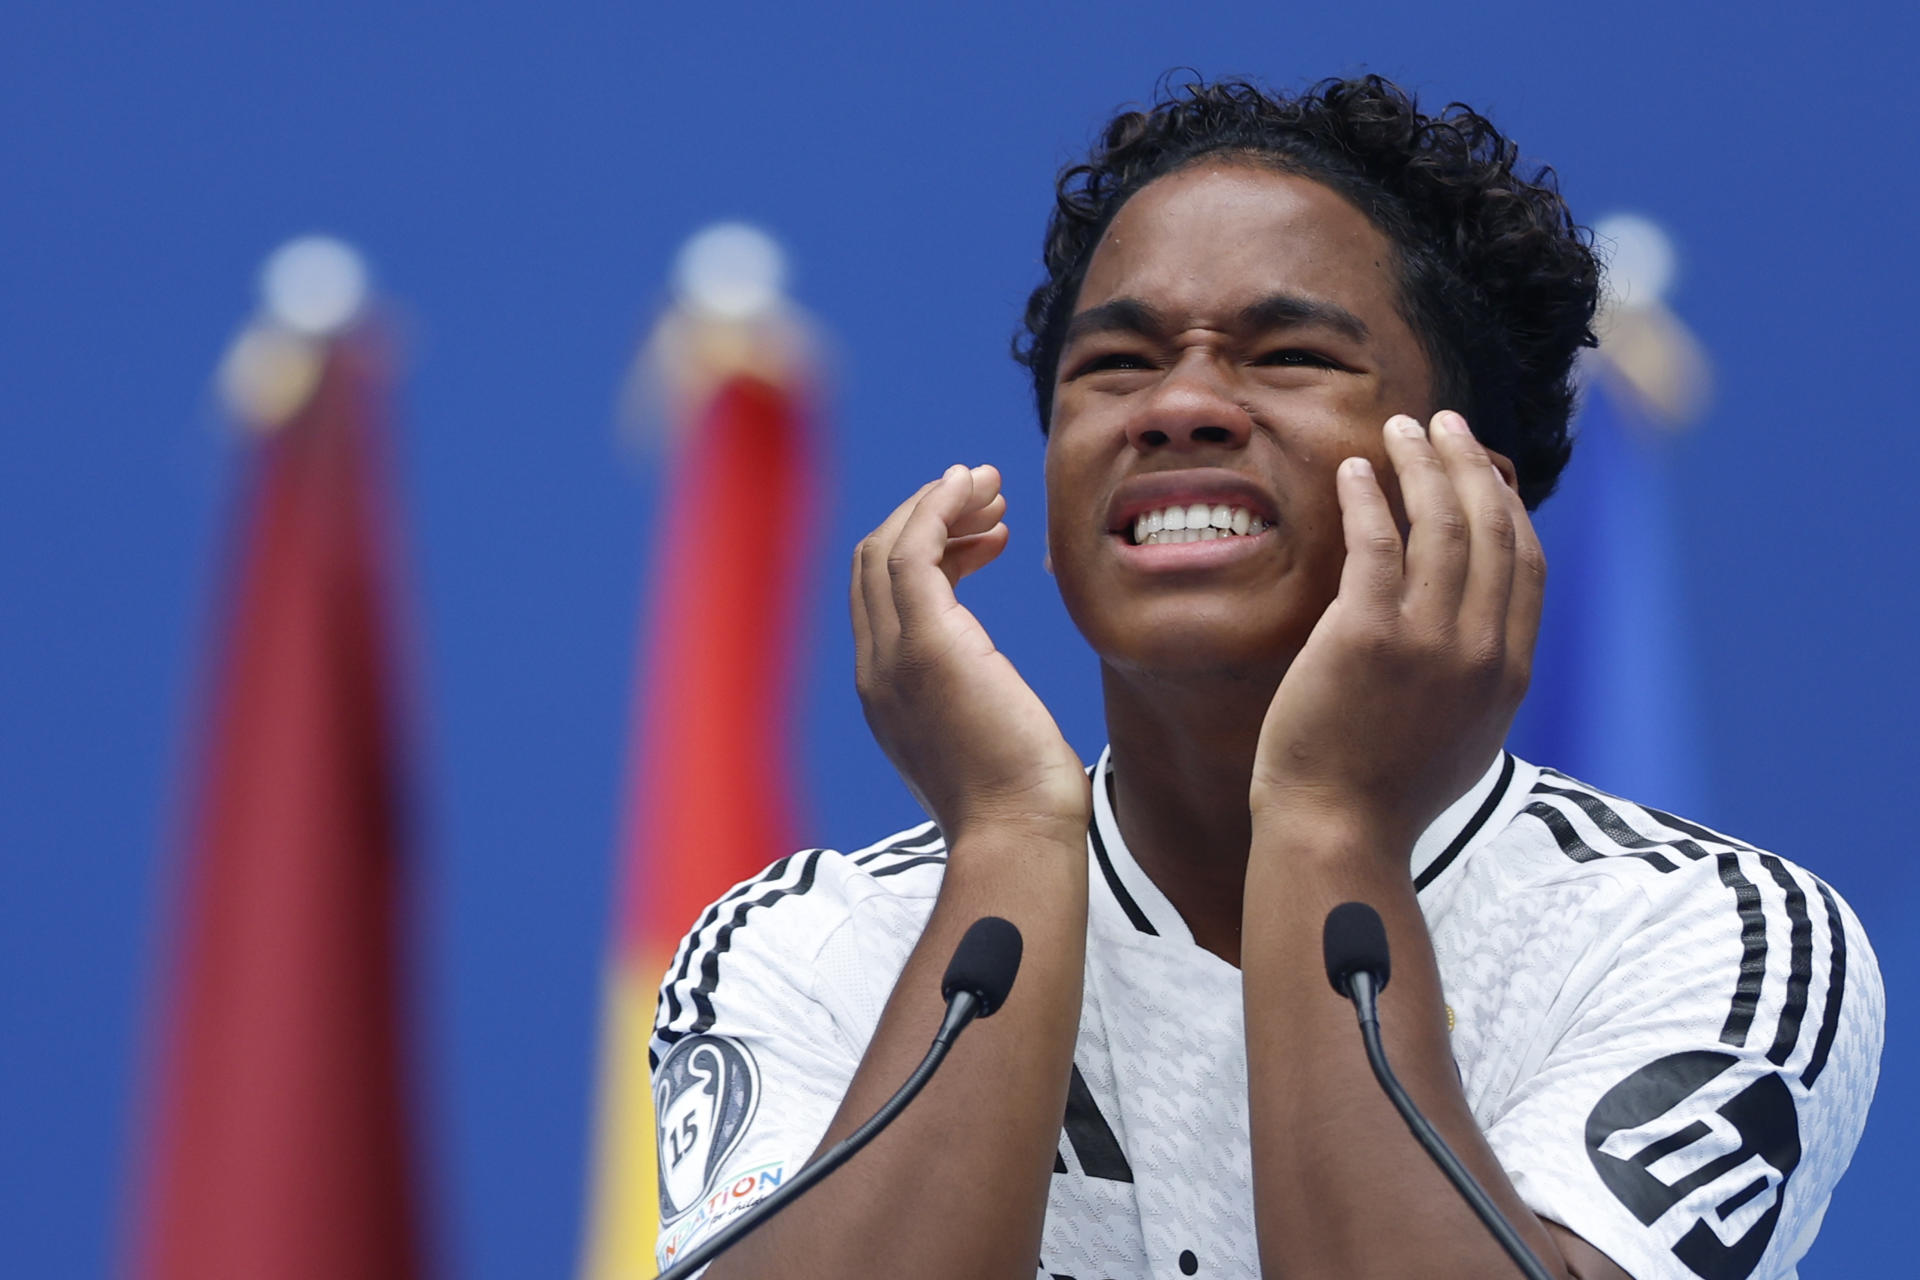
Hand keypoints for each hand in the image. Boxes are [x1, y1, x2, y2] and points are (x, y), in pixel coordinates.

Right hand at [852, 464, 1091, 845]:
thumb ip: (973, 700)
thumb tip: (993, 683)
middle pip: (873, 563)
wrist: (1019, 837)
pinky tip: (973, 487)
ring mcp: (892, 658)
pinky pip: (913, 551)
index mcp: (887, 692)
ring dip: (937, 504)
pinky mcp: (925, 646)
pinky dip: (937, 507)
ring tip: (991, 488)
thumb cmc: (1021, 803)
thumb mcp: (986, 739)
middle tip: (988, 497)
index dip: (927, 550)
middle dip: (927, 516)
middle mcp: (875, 671)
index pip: (881, 597)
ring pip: (887, 547)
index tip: (986, 535)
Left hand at [1249, 411, 1543, 856]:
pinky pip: (1376, 542)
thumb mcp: (1463, 738)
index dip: (1508, 506)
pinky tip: (1355, 471)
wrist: (1338, 831)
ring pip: (1440, 524)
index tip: (1485, 471)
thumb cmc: (1385, 793)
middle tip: (1442, 423)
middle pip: (1491, 528)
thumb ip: (1478, 680)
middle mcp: (1481, 649)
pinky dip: (1370, 497)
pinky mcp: (1367, 635)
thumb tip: (1479, 639)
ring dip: (1423, 463)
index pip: (1526, 564)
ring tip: (1401, 427)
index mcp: (1510, 672)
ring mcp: (1428, 641)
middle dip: (1470, 464)